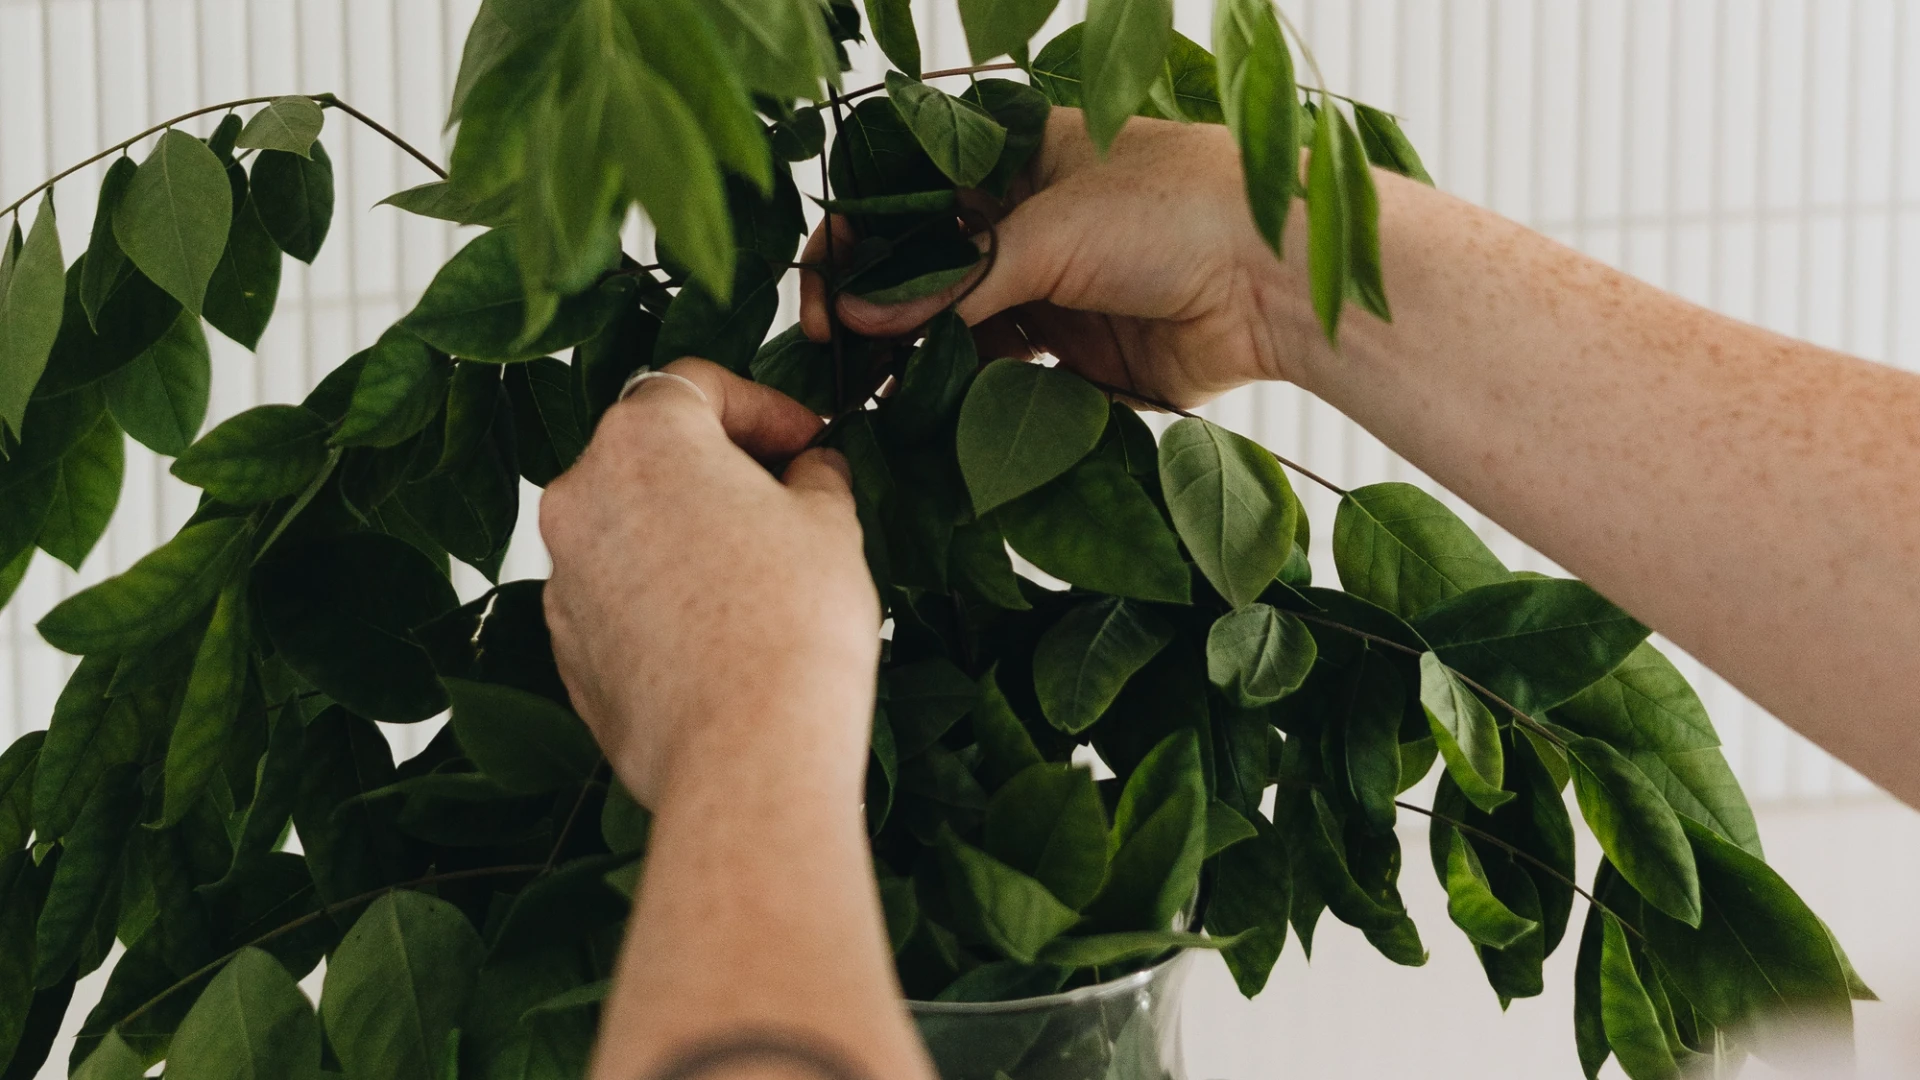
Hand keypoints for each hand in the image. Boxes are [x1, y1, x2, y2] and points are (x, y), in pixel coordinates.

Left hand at [539, 360, 880, 808]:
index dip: (765, 405)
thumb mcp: (830, 525)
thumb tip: (812, 471)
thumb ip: (816, 478)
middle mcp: (580, 496)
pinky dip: (662, 596)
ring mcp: (563, 576)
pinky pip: (617, 595)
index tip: (808, 442)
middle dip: (721, 467)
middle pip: (652, 452)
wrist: (747, 753)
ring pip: (630, 526)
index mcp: (642, 440)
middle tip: (790, 499)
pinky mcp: (566, 647)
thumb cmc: (792, 626)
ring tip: (761, 574)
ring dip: (687, 532)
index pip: (698, 383)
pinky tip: (723, 632)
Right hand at [799, 107, 1317, 408]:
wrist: (1275, 281)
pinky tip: (923, 413)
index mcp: (1013, 159)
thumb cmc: (1176, 212)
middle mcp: (1022, 221)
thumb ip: (950, 282)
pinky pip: (995, 374)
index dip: (855, 238)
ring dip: (909, 357)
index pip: (906, 192)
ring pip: (951, 324)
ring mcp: (1044, 287)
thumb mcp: (1048, 233)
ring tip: (866, 395)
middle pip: (920, 264)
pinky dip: (958, 394)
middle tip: (830, 352)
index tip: (823, 292)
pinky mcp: (1069, 352)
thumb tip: (857, 318)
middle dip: (871, 306)